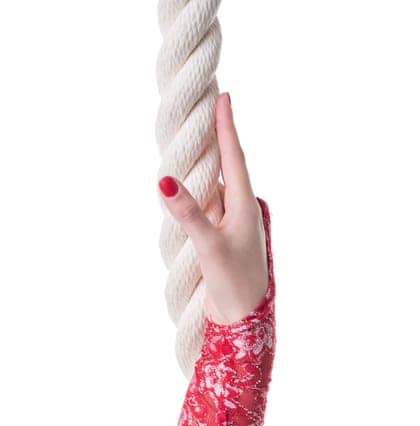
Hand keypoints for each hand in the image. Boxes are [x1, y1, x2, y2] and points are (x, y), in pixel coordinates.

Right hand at [157, 92, 268, 324]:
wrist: (243, 324)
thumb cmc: (233, 285)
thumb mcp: (209, 246)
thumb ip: (187, 212)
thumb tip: (164, 179)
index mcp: (244, 206)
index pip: (234, 156)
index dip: (227, 126)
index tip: (225, 96)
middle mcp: (241, 211)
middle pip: (226, 166)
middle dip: (217, 138)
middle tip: (212, 105)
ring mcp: (232, 226)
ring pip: (216, 186)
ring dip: (206, 166)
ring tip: (197, 138)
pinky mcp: (223, 240)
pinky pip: (210, 206)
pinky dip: (200, 193)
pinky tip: (191, 188)